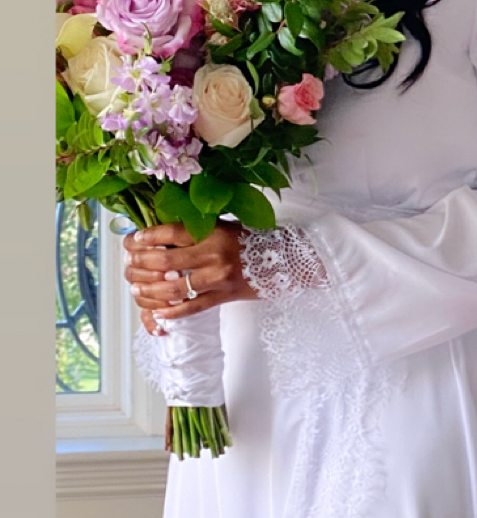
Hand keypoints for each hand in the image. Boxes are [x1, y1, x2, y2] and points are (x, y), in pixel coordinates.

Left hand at [123, 221, 257, 332]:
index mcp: (213, 232)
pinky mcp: (223, 297)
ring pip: (173, 289)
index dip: (147, 237)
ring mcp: (217, 278)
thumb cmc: (251, 240)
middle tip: (129, 263)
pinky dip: (172, 313)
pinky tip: (158, 313)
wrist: (283, 260)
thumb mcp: (224, 226)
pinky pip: (192, 308)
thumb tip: (161, 236)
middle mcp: (213, 254)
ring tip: (136, 289)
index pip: (171, 233)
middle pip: (164, 262)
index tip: (134, 240)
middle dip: (140, 264)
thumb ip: (197, 230)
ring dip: (149, 291)